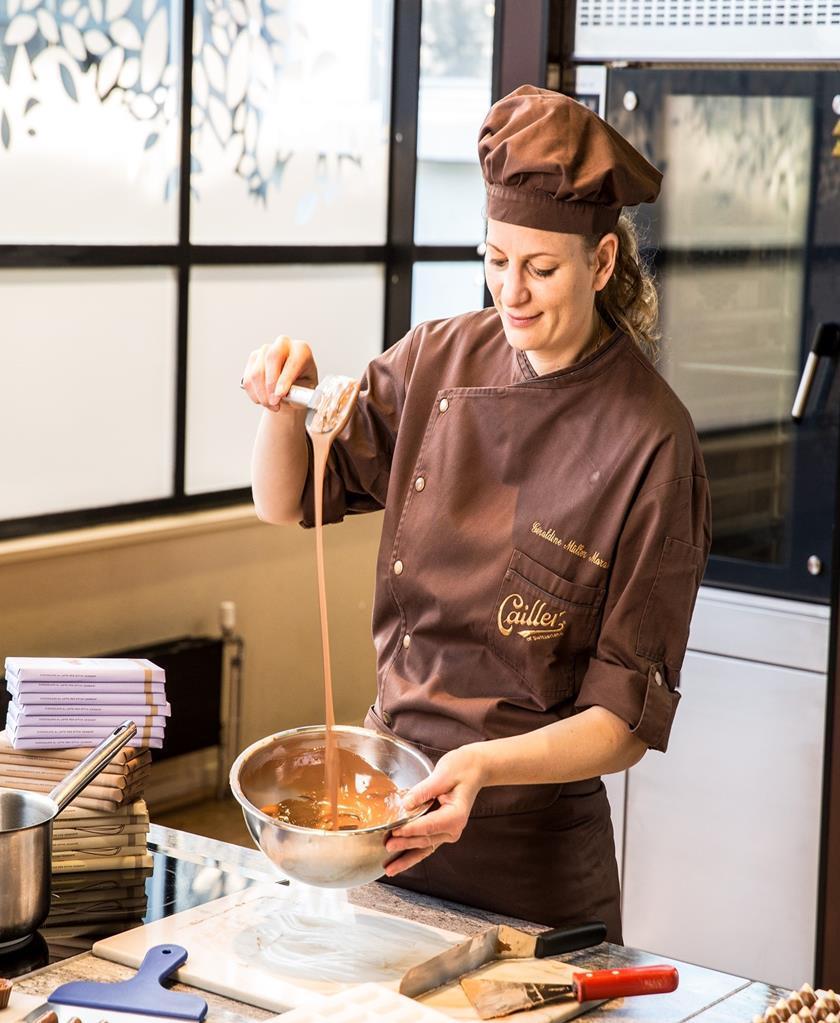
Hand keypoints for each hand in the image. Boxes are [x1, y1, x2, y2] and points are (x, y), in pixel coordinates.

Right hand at [241, 335, 317, 410]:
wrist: (292, 386)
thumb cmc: (302, 387)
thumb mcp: (307, 392)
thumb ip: (299, 394)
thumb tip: (284, 396)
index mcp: (302, 350)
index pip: (292, 361)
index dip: (285, 379)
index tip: (280, 395)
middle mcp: (283, 345)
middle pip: (271, 358)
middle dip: (270, 385)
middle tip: (274, 403)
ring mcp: (265, 350)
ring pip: (257, 372)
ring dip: (263, 395)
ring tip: (273, 406)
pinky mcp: (253, 359)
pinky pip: (248, 380)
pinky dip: (255, 395)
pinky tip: (265, 401)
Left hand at [384, 744, 485, 876]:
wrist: (474, 769)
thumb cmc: (462, 769)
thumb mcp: (443, 774)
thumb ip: (424, 791)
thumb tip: (406, 804)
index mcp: (455, 816)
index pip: (429, 825)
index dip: (411, 830)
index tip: (395, 831)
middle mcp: (454, 828)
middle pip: (425, 839)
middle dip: (405, 845)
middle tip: (387, 846)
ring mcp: (448, 832)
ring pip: (425, 848)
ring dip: (407, 859)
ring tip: (390, 869)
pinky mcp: (442, 830)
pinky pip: (426, 844)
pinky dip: (412, 854)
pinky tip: (399, 862)